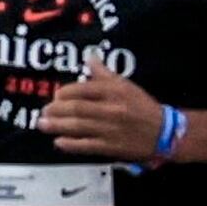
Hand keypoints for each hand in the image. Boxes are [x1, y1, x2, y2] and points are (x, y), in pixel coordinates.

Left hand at [40, 60, 171, 161]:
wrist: (164, 133)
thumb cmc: (142, 106)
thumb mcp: (126, 85)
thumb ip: (104, 73)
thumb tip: (89, 57)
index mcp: (114, 92)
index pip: (83, 90)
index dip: (65, 93)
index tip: (56, 95)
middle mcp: (110, 109)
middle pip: (76, 109)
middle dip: (56, 110)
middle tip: (44, 111)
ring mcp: (110, 130)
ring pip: (78, 127)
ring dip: (57, 126)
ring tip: (43, 124)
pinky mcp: (111, 147)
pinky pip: (87, 145)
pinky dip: (71, 144)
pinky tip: (59, 142)